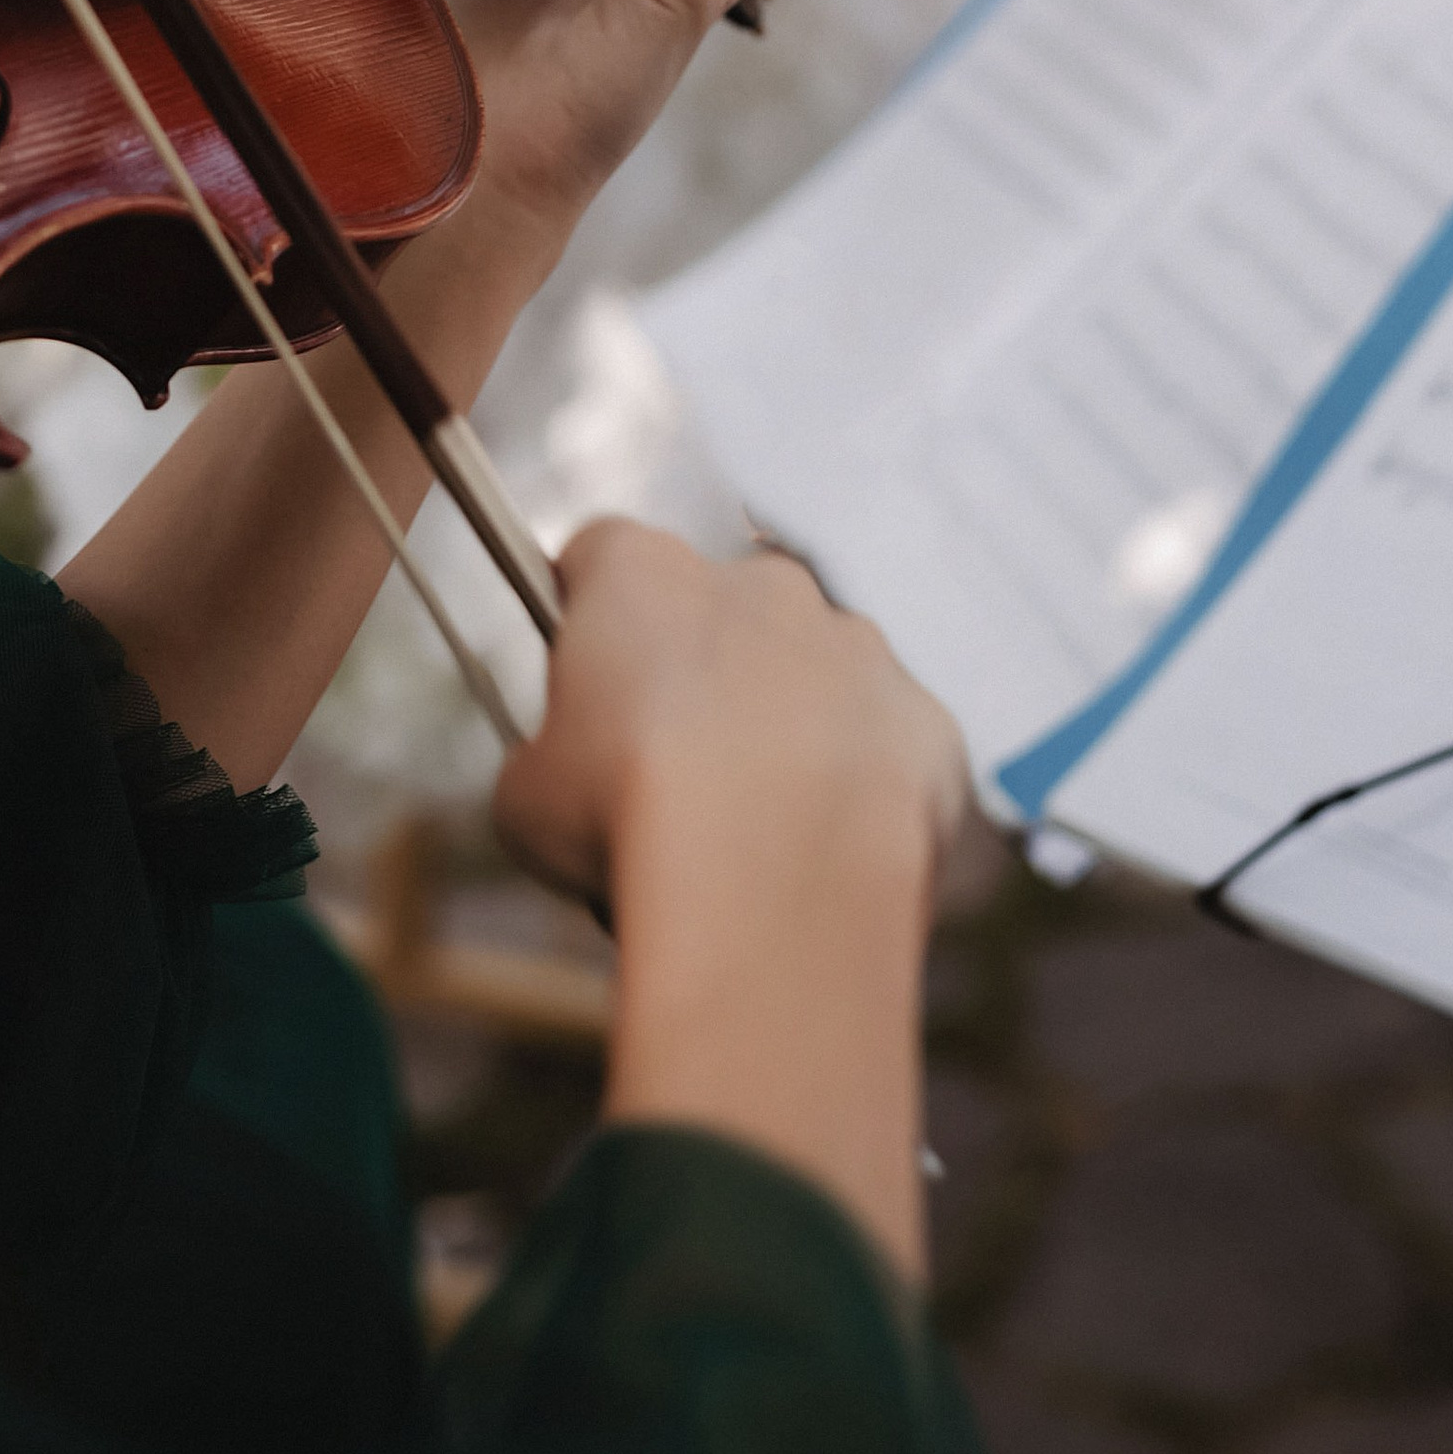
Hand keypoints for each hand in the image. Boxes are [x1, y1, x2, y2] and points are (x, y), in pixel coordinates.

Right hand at [495, 519, 966, 914]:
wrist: (774, 896)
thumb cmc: (627, 824)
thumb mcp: (524, 801)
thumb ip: (545, 759)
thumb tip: (563, 779)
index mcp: (645, 576)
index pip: (601, 558)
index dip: (587, 620)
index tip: (584, 688)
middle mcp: (762, 584)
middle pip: (720, 613)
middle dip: (700, 676)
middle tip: (673, 777)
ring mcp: (858, 646)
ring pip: (813, 674)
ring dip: (787, 729)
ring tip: (758, 833)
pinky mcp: (928, 722)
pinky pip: (887, 748)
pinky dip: (861, 791)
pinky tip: (827, 857)